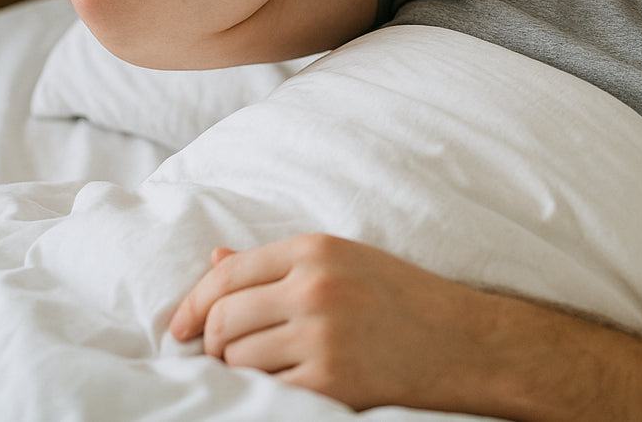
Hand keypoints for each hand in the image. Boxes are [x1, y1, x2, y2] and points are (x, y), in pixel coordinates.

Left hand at [167, 234, 502, 411]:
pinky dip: (266, 391)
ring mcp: (321, 336)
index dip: (193, 304)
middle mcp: (315, 288)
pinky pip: (268, 390)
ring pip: (238, 358)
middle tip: (220, 354)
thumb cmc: (402, 296)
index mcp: (317, 250)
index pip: (227, 274)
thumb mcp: (345, 261)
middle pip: (224, 318)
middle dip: (212, 342)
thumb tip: (215, 259)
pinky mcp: (329, 381)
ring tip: (262, 367)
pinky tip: (285, 384)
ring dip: (238, 369)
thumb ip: (278, 263)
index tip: (180, 327)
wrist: (461, 340)